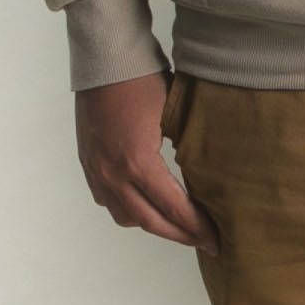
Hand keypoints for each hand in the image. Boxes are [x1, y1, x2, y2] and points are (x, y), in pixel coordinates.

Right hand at [75, 72, 216, 252]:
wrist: (105, 61)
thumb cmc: (144, 81)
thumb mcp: (175, 115)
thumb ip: (188, 150)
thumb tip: (210, 176)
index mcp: (138, 162)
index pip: (173, 208)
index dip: (196, 228)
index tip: (216, 241)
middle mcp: (112, 173)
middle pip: (149, 222)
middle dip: (180, 235)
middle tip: (205, 242)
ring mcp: (96, 170)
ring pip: (125, 216)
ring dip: (153, 224)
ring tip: (178, 226)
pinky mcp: (88, 163)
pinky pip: (107, 201)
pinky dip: (128, 210)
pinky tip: (146, 206)